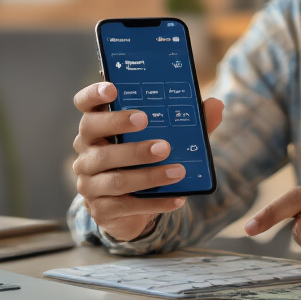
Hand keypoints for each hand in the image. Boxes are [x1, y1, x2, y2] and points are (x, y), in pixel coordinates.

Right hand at [72, 81, 223, 241]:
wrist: (132, 209)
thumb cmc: (146, 162)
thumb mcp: (165, 139)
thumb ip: (188, 122)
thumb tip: (216, 105)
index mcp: (97, 127)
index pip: (84, 104)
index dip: (94, 94)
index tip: (113, 89)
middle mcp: (86, 151)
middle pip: (93, 133)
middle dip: (121, 126)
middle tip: (150, 126)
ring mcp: (89, 182)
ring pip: (116, 176)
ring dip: (149, 174)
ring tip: (177, 170)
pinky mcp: (100, 209)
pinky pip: (127, 205)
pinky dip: (156, 202)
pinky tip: (178, 198)